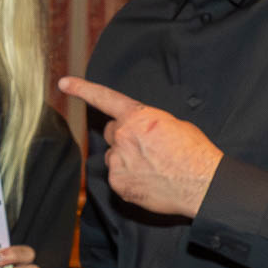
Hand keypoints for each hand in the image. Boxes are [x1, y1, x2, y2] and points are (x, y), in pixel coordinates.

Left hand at [59, 76, 222, 217]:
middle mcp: (123, 136)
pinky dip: (129, 179)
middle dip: (124, 137)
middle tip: (147, 149)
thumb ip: (148, 124)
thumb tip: (141, 131)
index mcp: (138, 117)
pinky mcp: (118, 183)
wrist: (203, 184)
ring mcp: (118, 161)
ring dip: (127, 160)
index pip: (104, 98)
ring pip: (114, 156)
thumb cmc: (195, 154)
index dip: (82, 89)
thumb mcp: (175, 125)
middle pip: (112, 132)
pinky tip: (149, 181)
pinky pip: (117, 176)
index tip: (64, 83)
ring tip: (154, 168)